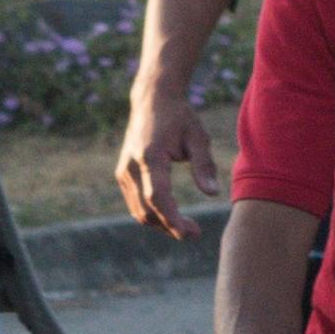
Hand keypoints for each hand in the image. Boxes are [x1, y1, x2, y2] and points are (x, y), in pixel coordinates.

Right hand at [116, 67, 222, 238]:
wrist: (152, 99)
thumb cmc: (180, 117)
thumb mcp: (198, 137)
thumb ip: (205, 165)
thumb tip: (212, 193)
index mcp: (150, 156)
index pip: (158, 197)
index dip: (172, 219)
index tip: (189, 233)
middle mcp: (131, 166)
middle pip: (146, 210)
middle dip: (170, 226)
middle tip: (195, 233)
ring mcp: (123, 172)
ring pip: (138, 211)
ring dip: (161, 224)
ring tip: (187, 228)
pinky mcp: (123, 175)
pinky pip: (135, 203)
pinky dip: (152, 215)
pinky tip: (172, 217)